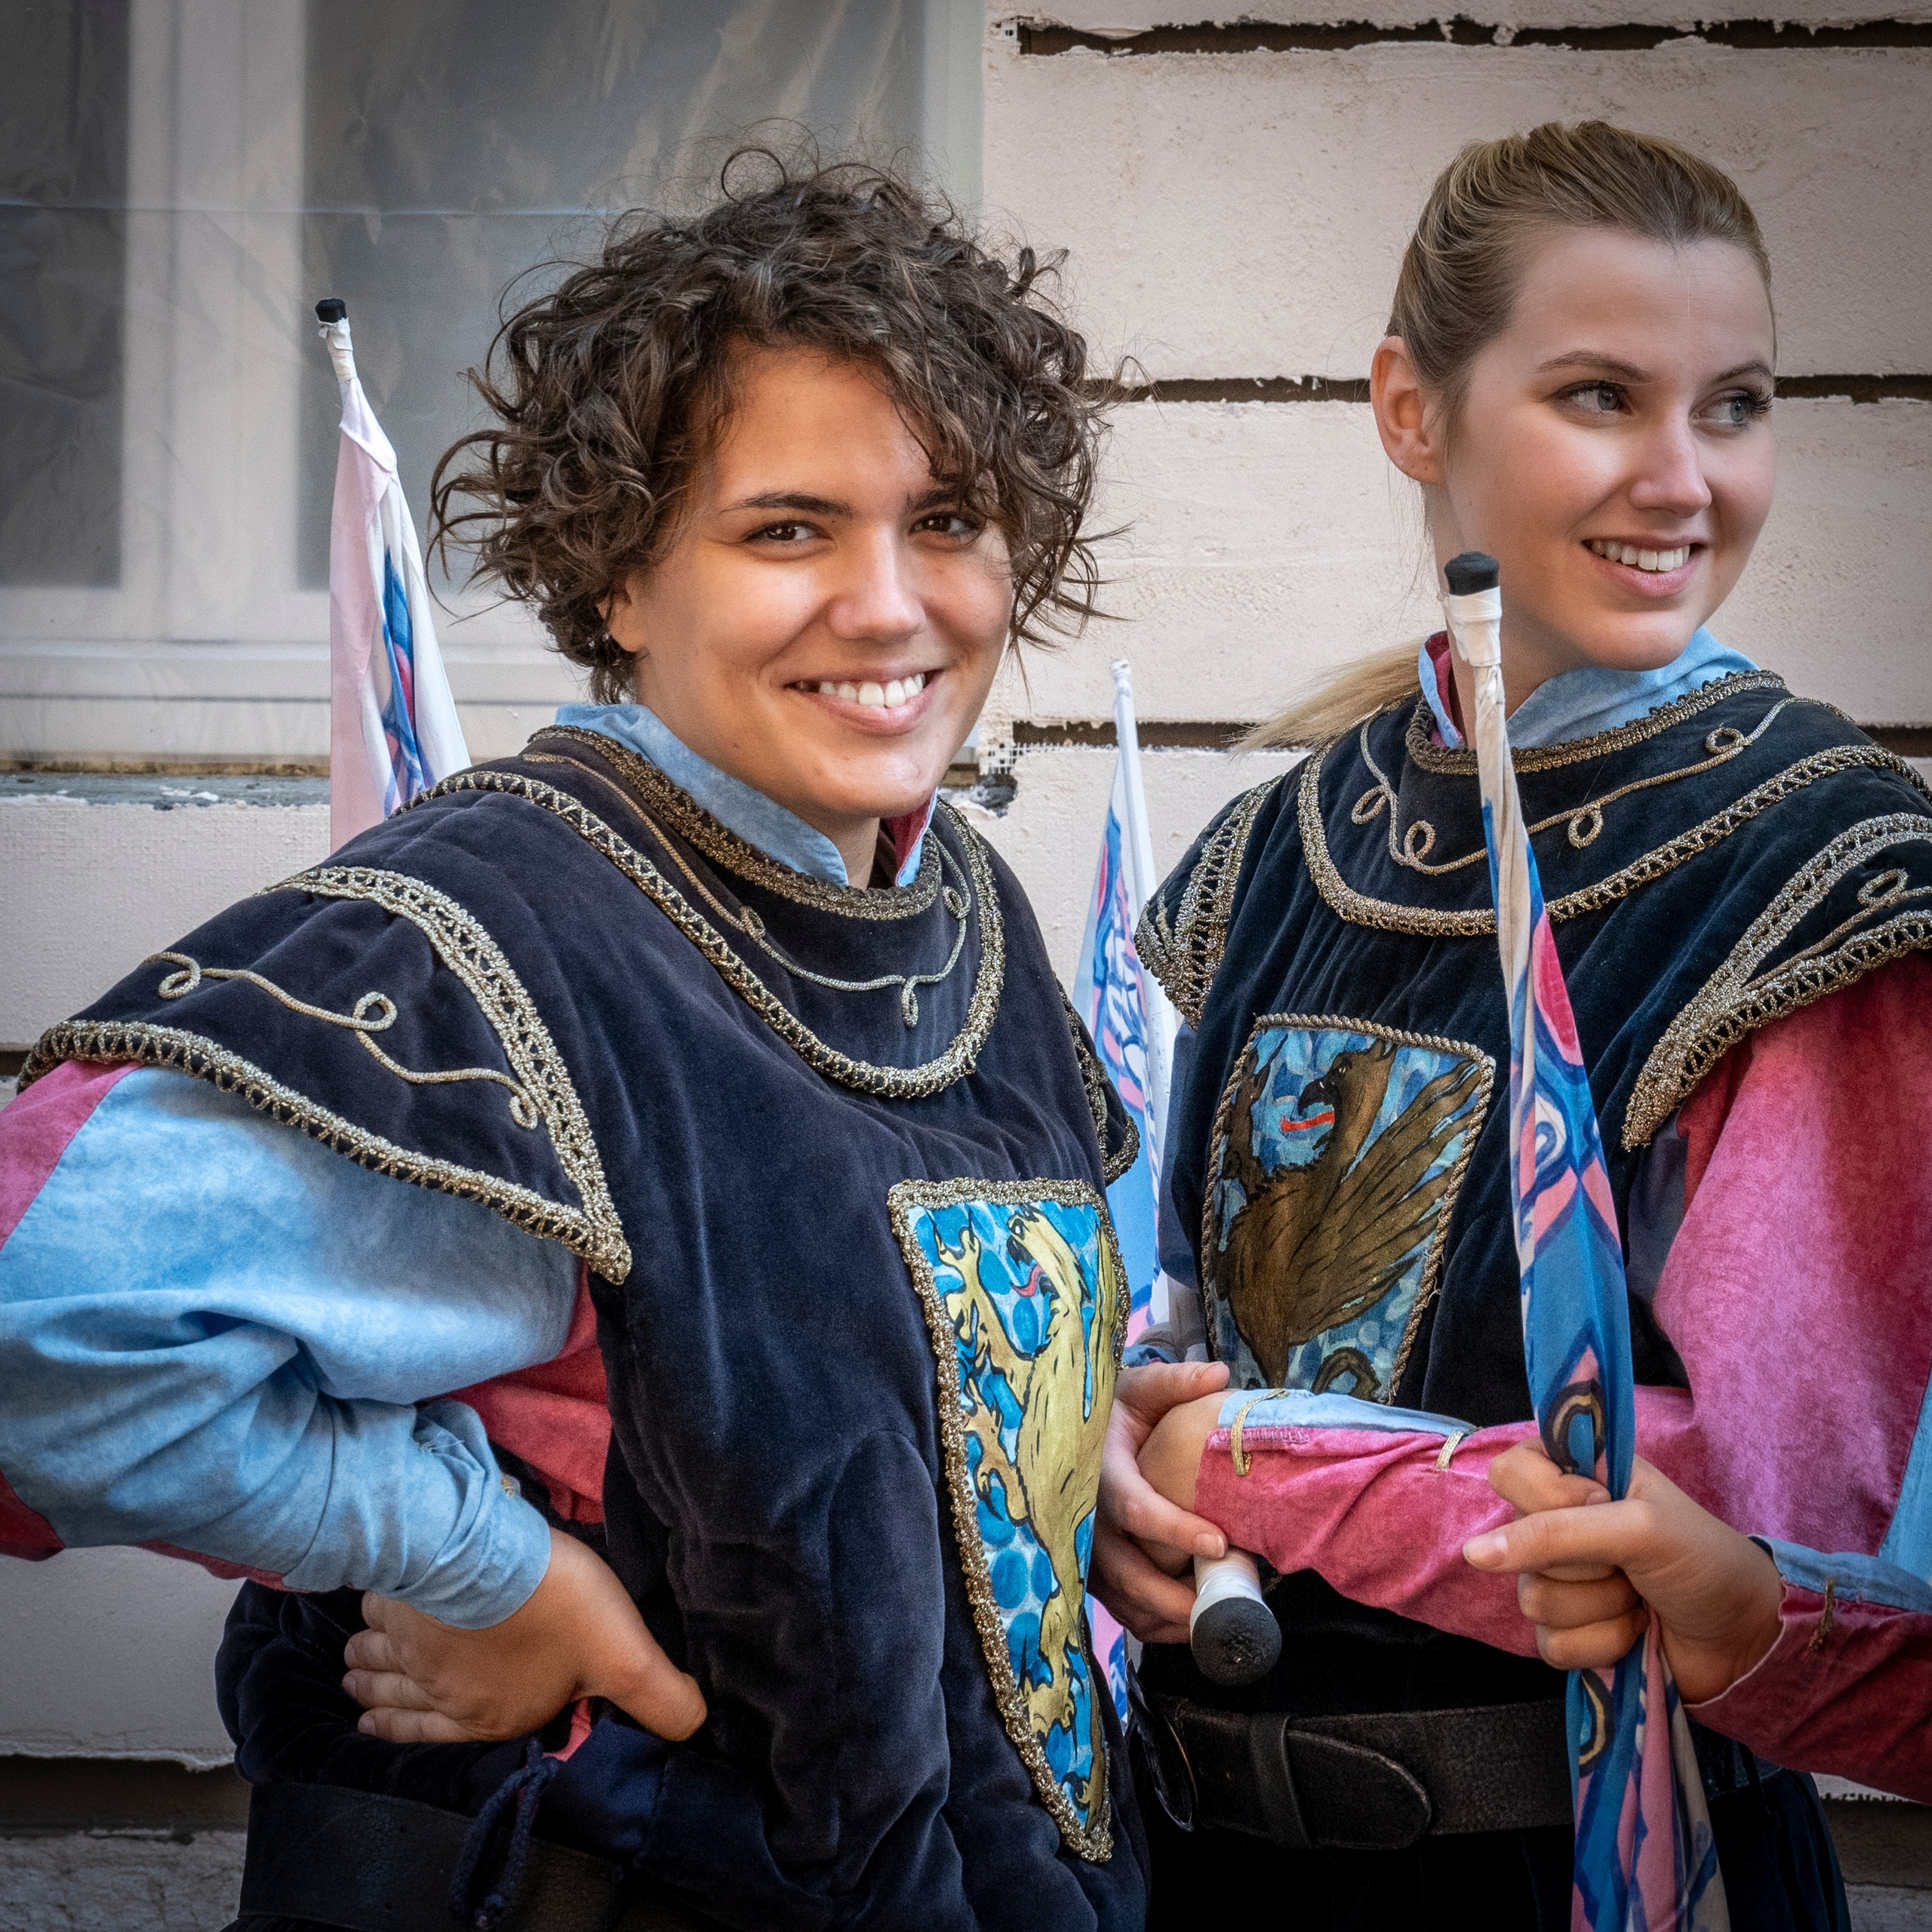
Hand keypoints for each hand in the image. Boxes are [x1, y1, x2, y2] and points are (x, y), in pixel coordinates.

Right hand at [343, 1527, 707, 1744]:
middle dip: (377, 1700)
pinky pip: (376, 1613)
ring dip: (365, 1665)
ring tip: (350, 1664)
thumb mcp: (625, 1657)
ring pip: (380, 1659)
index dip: (405, 1735)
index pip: (436, 1735)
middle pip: (397, 1698)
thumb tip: (695, 1728)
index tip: (372, 1730)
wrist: (489, 1554)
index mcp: (486, 1713)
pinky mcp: (399, 1595)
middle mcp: (439, 1687)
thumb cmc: (558, 1608)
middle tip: (354, 1691)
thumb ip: (659, 1697)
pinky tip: (365, 1611)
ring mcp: (411, 1641)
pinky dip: (367, 1617)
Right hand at [1090, 1359, 1229, 1645]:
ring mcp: (1083, 1551)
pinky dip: (1154, 1625)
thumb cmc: (1109, 1410)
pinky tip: (1192, 1625)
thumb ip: (1174, 1381)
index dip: (1175, 1530)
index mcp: (1098, 1471)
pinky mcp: (1089, 1572)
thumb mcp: (1135, 1388)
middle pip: (1127, 1571)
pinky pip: (1120, 1610)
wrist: (1068, 1434)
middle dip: (1177, 1596)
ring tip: (1219, 1618)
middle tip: (1228, 1605)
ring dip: (1169, 1617)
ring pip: (1123, 1600)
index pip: (1135, 1507)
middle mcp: (1085, 1518)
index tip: (1220, 1543)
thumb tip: (1219, 1375)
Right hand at [1463, 1443, 1784, 1704]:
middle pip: (1516, 1547)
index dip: (1547, 1498)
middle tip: (1630, 1561)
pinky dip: (1602, 1644)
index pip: (1508, 1472)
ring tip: (1639, 1598)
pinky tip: (1634, 1632)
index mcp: (1575, 1477)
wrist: (1749, 1636)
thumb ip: (1554, 1533)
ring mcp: (1562, 1583)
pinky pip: (1551, 1645)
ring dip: (1600, 1607)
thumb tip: (1472, 1554)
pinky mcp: (1571, 1634)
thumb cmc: (1703, 1559)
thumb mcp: (1636, 1527)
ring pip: (1533, 1601)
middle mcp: (1558, 1525)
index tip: (1597, 1506)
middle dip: (1585, 1565)